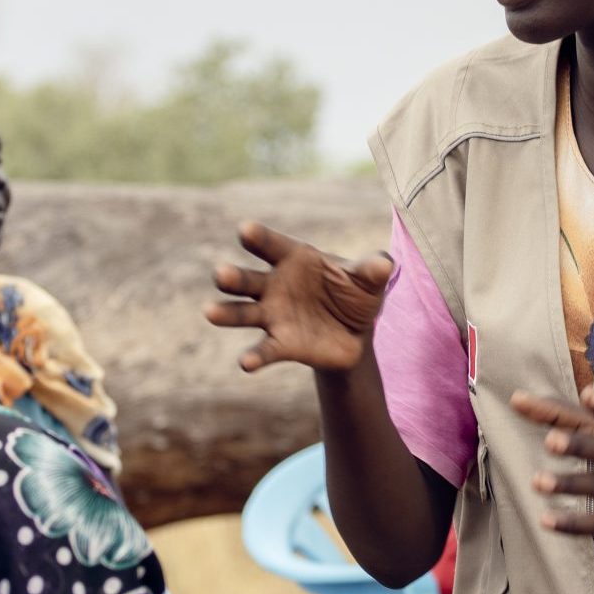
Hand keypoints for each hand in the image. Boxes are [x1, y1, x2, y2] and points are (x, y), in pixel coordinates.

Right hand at [204, 221, 394, 373]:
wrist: (357, 331)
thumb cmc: (356, 291)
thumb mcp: (369, 278)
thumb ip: (373, 269)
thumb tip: (383, 266)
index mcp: (293, 258)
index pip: (272, 245)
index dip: (259, 238)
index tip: (245, 231)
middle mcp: (275, 284)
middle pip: (247, 279)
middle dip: (232, 276)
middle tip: (220, 274)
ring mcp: (273, 315)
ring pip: (243, 312)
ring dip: (227, 313)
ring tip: (210, 312)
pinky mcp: (281, 344)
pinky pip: (264, 349)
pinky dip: (254, 356)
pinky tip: (246, 363)